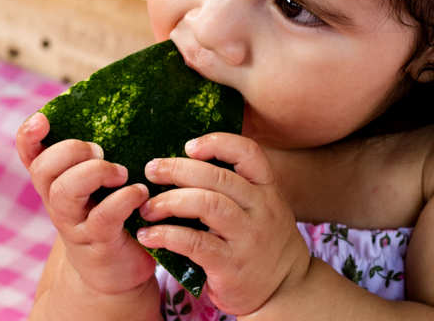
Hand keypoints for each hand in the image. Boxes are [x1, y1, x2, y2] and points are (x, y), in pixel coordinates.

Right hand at [17, 113, 156, 295]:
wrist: (114, 271)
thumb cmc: (110, 215)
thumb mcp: (96, 184)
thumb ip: (96, 155)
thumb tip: (121, 109)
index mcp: (54, 180)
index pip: (28, 153)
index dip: (27, 136)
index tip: (42, 119)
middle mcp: (56, 200)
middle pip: (43, 169)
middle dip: (70, 151)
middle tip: (99, 150)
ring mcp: (73, 223)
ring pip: (64, 192)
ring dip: (93, 173)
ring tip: (121, 172)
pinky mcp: (97, 242)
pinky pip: (102, 217)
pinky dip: (122, 199)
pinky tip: (139, 194)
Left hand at [135, 133, 310, 315]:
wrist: (286, 290)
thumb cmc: (261, 242)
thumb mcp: (261, 209)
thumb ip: (235, 188)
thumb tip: (184, 163)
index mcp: (267, 190)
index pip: (248, 153)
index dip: (217, 142)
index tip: (189, 146)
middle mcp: (261, 210)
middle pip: (217, 177)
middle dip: (177, 169)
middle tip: (151, 171)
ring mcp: (248, 238)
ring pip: (206, 204)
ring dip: (169, 201)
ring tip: (147, 207)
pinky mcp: (231, 265)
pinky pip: (194, 242)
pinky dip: (165, 235)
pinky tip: (148, 236)